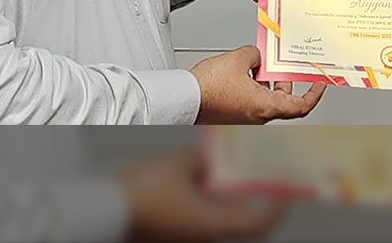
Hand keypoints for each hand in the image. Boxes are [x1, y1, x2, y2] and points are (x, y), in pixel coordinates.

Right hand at [121, 146, 284, 241]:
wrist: (104, 210)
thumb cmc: (142, 191)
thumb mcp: (180, 164)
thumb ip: (205, 159)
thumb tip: (215, 158)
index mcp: (211, 223)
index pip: (256, 222)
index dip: (276, 207)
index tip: (287, 190)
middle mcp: (203, 234)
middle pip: (239, 217)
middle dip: (252, 194)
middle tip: (264, 173)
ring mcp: (188, 234)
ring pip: (220, 214)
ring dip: (230, 194)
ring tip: (236, 167)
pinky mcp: (175, 231)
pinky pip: (202, 213)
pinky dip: (210, 196)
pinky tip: (206, 175)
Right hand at [191, 45, 324, 123]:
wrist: (185, 98)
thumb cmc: (209, 87)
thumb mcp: (240, 58)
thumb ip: (256, 55)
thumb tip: (257, 58)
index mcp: (265, 107)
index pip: (300, 107)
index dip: (314, 95)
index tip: (320, 84)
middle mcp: (258, 115)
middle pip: (284, 100)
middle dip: (285, 81)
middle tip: (285, 66)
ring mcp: (246, 115)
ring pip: (268, 98)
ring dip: (268, 81)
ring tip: (261, 62)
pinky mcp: (235, 112)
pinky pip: (254, 97)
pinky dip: (255, 83)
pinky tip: (247, 67)